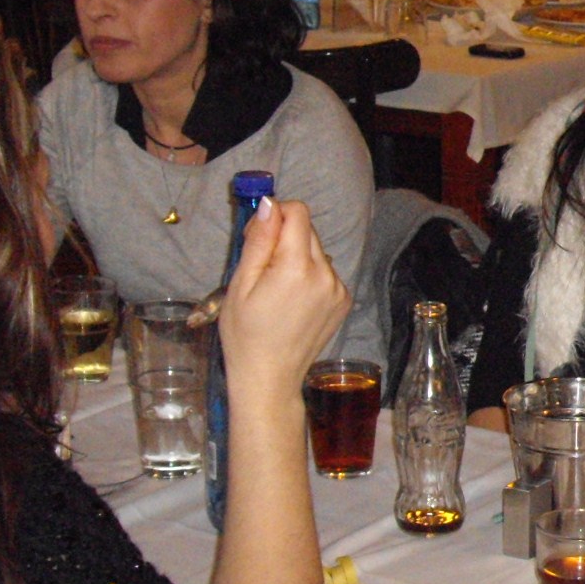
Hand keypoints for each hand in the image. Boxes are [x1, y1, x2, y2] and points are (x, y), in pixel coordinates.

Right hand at [219, 197, 351, 399]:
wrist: (269, 379)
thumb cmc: (245, 334)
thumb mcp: (241, 284)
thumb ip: (259, 241)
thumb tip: (270, 204)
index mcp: (298, 268)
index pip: (298, 213)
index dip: (275, 216)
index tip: (257, 237)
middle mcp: (326, 274)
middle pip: (308, 230)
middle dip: (284, 237)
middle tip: (262, 267)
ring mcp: (339, 288)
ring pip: (317, 251)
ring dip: (297, 257)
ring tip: (277, 289)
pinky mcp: (343, 300)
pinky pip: (326, 271)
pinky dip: (310, 275)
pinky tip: (294, 300)